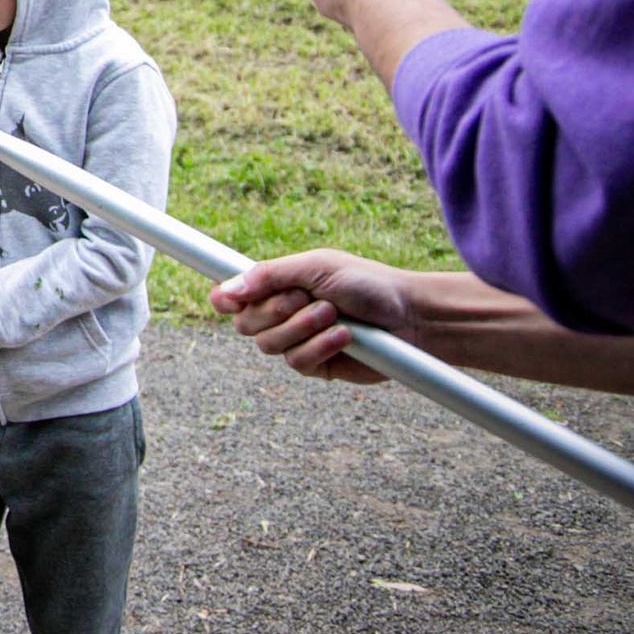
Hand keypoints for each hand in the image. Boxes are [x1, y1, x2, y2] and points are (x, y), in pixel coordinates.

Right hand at [207, 249, 420, 385]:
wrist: (410, 317)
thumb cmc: (367, 283)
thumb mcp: (317, 267)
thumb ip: (270, 276)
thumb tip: (225, 290)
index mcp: (276, 286)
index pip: (231, 296)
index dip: (223, 299)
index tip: (227, 299)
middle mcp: (280, 314)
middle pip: (244, 323)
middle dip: (275, 311)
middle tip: (305, 297)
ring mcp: (296, 341)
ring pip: (269, 346)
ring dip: (302, 328)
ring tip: (333, 315)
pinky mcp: (315, 366)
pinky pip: (297, 363)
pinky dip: (320, 347)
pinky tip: (344, 337)